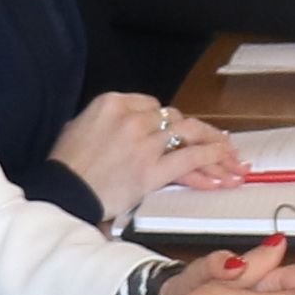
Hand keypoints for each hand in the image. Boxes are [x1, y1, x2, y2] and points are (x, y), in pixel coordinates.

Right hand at [57, 93, 236, 208]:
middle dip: (202, 133)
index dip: (175, 123)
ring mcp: (143, 142)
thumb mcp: (80, 127)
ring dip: (214, 147)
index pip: (156, 107)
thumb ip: (108, 121)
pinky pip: (188, 159)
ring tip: (231, 158)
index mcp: (113, 102)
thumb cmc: (67, 165)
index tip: (188, 132)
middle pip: (177, 120)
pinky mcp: (151, 168)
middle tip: (222, 145)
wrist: (63, 191)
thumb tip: (126, 125)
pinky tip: (222, 169)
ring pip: (189, 136)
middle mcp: (132, 117)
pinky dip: (209, 162)